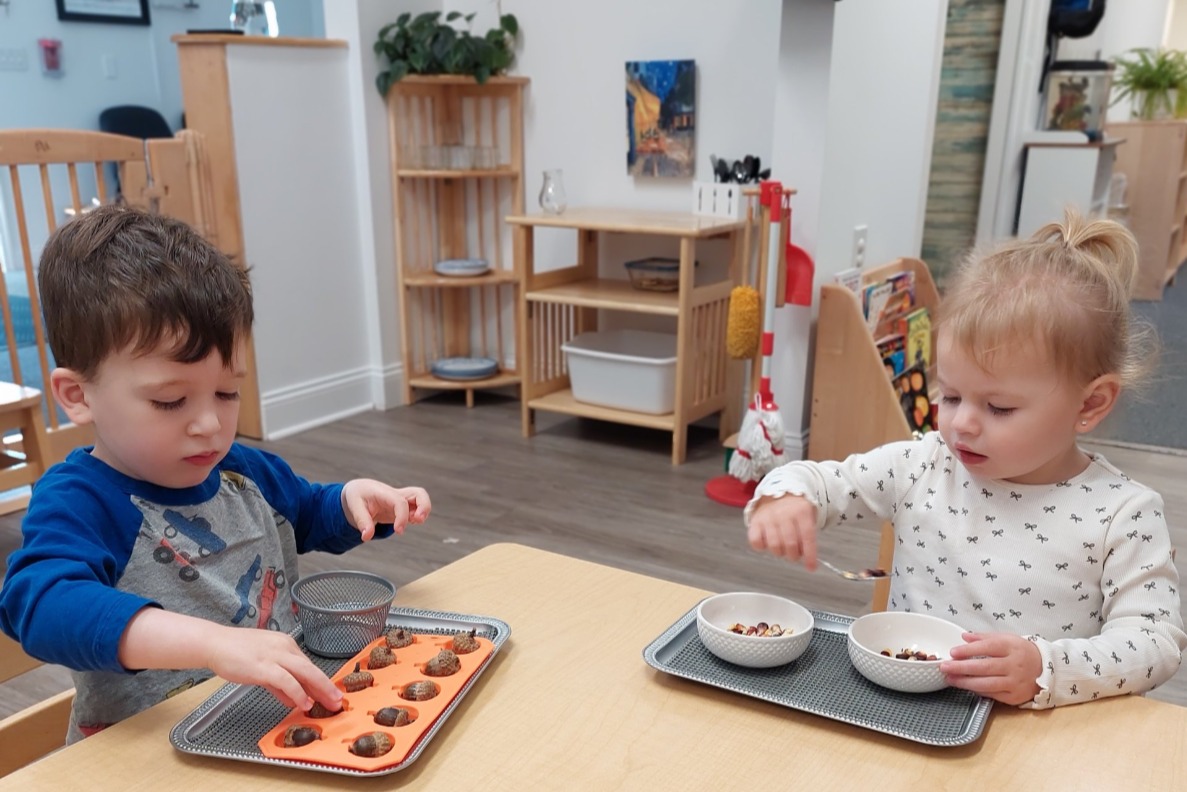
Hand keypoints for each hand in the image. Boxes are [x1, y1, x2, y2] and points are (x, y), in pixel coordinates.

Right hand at [202, 624, 341, 711]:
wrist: (214, 644)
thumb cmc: (236, 654)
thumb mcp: (263, 668)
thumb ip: (279, 684)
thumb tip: (293, 699)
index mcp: (285, 645)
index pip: (308, 665)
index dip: (322, 681)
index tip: (331, 694)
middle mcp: (284, 647)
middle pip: (312, 668)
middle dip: (327, 687)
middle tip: (339, 701)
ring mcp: (274, 656)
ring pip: (305, 672)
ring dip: (320, 690)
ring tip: (329, 704)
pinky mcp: (263, 666)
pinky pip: (287, 681)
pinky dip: (298, 693)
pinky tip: (304, 704)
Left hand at [341, 479, 430, 539]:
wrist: (359, 491)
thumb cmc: (357, 496)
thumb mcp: (354, 506)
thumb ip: (362, 521)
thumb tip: (367, 537)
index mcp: (384, 492)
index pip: (400, 502)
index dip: (402, 516)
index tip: (398, 531)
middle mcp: (396, 495)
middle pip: (420, 493)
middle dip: (425, 507)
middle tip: (418, 521)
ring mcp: (401, 501)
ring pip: (421, 501)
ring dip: (423, 513)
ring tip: (413, 523)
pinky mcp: (402, 508)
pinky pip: (416, 510)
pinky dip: (417, 518)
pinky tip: (405, 524)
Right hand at [746, 495, 818, 569]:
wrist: (776, 492)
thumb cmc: (794, 510)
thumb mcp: (807, 516)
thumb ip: (808, 535)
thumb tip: (808, 558)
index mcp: (801, 511)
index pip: (808, 537)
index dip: (810, 555)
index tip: (811, 567)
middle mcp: (784, 513)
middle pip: (790, 544)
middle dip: (794, 555)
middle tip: (794, 554)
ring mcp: (768, 517)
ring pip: (774, 545)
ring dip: (779, 552)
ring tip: (781, 548)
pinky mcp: (755, 521)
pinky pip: (756, 541)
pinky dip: (761, 547)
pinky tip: (767, 543)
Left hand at [940, 631, 1041, 705]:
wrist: (1046, 669)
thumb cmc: (1021, 652)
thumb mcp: (1006, 638)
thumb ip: (984, 637)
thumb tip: (964, 636)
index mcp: (1011, 647)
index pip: (987, 648)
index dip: (968, 650)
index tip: (952, 652)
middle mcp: (1014, 665)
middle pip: (984, 667)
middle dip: (961, 668)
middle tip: (944, 667)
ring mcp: (1015, 682)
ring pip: (986, 684)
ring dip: (965, 682)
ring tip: (949, 678)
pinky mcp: (1015, 696)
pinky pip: (992, 694)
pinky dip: (977, 690)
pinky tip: (965, 686)